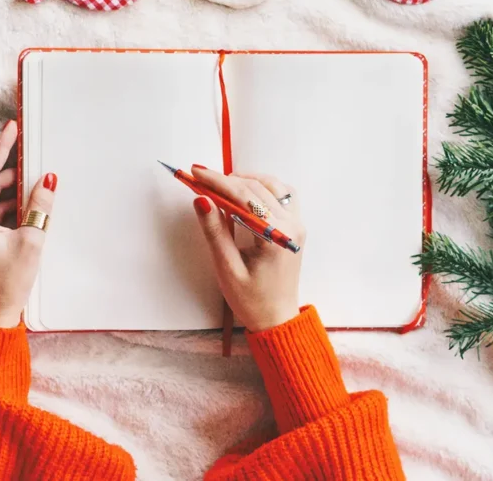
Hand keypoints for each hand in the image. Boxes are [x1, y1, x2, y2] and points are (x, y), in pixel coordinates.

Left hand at [0, 121, 56, 327]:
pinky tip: (22, 200)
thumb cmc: (7, 284)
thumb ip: (39, 205)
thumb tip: (47, 179)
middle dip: (3, 162)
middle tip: (20, 143)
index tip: (11, 128)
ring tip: (30, 177)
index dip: (1, 148)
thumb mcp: (31, 240)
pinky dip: (3, 201)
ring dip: (6, 184)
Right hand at [190, 166, 304, 331]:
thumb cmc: (251, 300)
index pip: (244, 197)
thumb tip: (201, 200)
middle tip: (200, 176)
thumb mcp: (227, 268)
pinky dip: (263, 187)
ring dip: (246, 179)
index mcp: (276, 238)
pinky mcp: (295, 226)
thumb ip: (215, 231)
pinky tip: (246, 191)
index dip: (217, 182)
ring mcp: (297, 225)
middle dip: (226, 179)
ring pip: (272, 186)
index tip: (195, 172)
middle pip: (257, 188)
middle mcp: (291, 227)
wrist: (276, 318)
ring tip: (220, 182)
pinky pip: (283, 195)